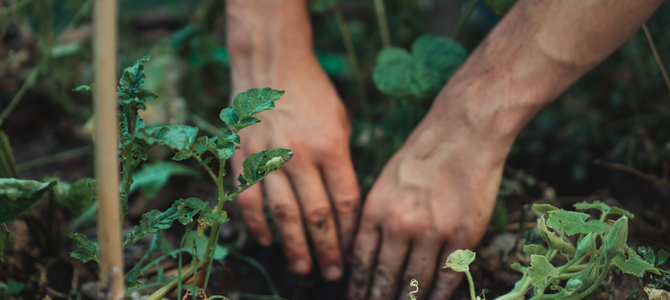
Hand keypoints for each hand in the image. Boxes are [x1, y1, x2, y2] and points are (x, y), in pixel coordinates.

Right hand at [229, 57, 359, 280]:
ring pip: (283, 215)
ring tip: (304, 268)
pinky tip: (267, 241)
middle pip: (317, 215)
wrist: (271, 64)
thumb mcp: (340, 122)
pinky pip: (249, 200)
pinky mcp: (243, 157)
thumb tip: (345, 205)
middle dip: (327, 250)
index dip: (350, 232)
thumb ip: (342, 162)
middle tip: (332, 275)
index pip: (345, 201)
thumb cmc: (313, 93)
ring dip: (293, 246)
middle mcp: (300, 155)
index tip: (354, 252)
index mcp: (331, 146)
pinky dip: (257, 225)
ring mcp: (268, 157)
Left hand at [347, 110, 506, 299]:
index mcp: (376, 210)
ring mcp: (433, 232)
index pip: (361, 262)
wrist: (463, 131)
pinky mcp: (463, 235)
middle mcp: (400, 225)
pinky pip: (448, 276)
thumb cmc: (422, 153)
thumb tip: (365, 254)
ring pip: (416, 282)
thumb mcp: (385, 181)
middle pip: (386, 278)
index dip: (359, 287)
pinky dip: (439, 294)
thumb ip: (374, 218)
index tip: (357, 299)